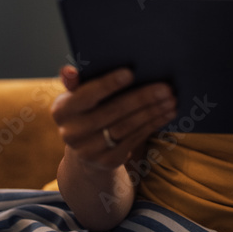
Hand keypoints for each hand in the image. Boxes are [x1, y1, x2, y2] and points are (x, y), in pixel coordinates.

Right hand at [51, 66, 176, 170]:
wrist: (86, 148)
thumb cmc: (87, 109)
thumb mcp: (78, 95)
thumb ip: (76, 81)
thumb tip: (69, 70)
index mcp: (61, 110)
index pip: (86, 95)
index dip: (107, 84)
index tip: (130, 73)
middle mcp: (72, 133)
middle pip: (112, 112)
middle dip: (141, 98)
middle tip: (165, 87)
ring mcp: (89, 150)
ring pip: (126, 127)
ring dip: (152, 112)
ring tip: (171, 98)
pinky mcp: (108, 161)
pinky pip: (134, 139)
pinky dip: (153, 124)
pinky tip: (167, 113)